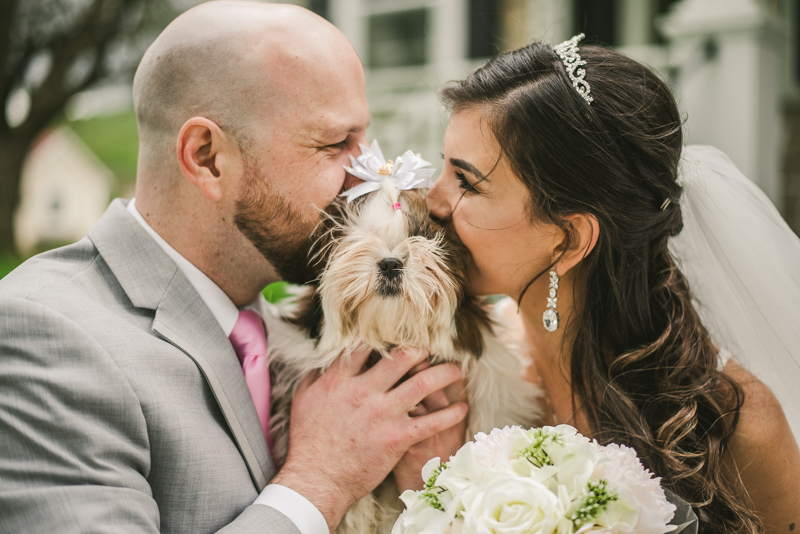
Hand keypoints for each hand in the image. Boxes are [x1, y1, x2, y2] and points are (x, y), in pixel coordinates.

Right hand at [271, 346, 467, 531]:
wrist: (317, 478)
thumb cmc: (308, 440)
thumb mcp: (304, 399)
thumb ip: (316, 376)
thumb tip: (325, 360)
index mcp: (340, 379)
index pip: (367, 347)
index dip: (385, 338)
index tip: (398, 336)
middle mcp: (364, 392)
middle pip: (402, 358)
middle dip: (421, 349)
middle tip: (434, 348)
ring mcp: (383, 414)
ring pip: (424, 384)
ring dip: (445, 374)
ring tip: (458, 370)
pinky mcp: (398, 438)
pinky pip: (432, 422)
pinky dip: (451, 414)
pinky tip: (462, 408)